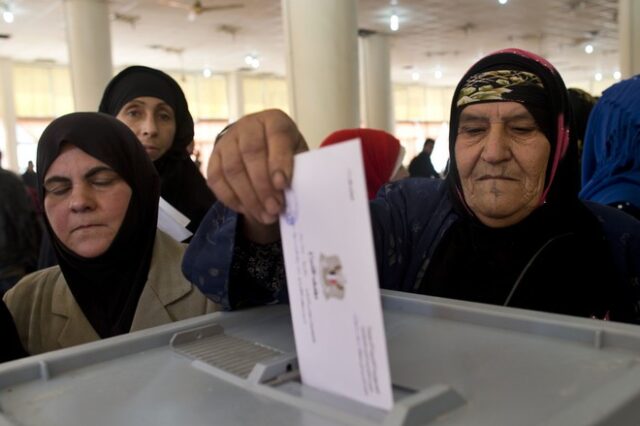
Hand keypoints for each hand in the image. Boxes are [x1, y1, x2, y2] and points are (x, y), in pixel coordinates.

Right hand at [208, 109, 307, 231]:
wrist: (260, 149)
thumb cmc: (284, 154)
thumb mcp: (297, 155)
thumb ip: (297, 169)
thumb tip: (293, 193)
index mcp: (274, 120)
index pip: (276, 135)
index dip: (279, 160)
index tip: (283, 184)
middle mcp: (248, 125)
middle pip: (251, 154)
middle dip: (263, 186)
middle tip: (274, 208)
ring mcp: (227, 141)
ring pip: (232, 169)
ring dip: (249, 197)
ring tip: (264, 214)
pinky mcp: (213, 158)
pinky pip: (216, 180)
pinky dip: (232, 199)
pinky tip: (247, 211)